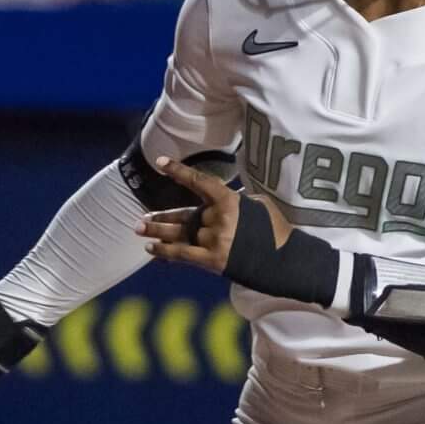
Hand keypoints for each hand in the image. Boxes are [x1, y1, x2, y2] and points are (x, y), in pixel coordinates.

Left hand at [135, 155, 294, 275]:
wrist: (285, 261)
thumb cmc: (275, 230)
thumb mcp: (258, 205)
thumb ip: (235, 202)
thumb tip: (217, 202)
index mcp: (230, 200)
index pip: (199, 181)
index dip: (178, 171)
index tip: (160, 162)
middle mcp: (218, 218)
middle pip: (183, 215)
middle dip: (161, 217)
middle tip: (142, 219)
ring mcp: (214, 239)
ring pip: (178, 234)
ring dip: (156, 232)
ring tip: (139, 229)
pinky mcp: (213, 260)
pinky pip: (182, 254)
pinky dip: (164, 252)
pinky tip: (150, 249)